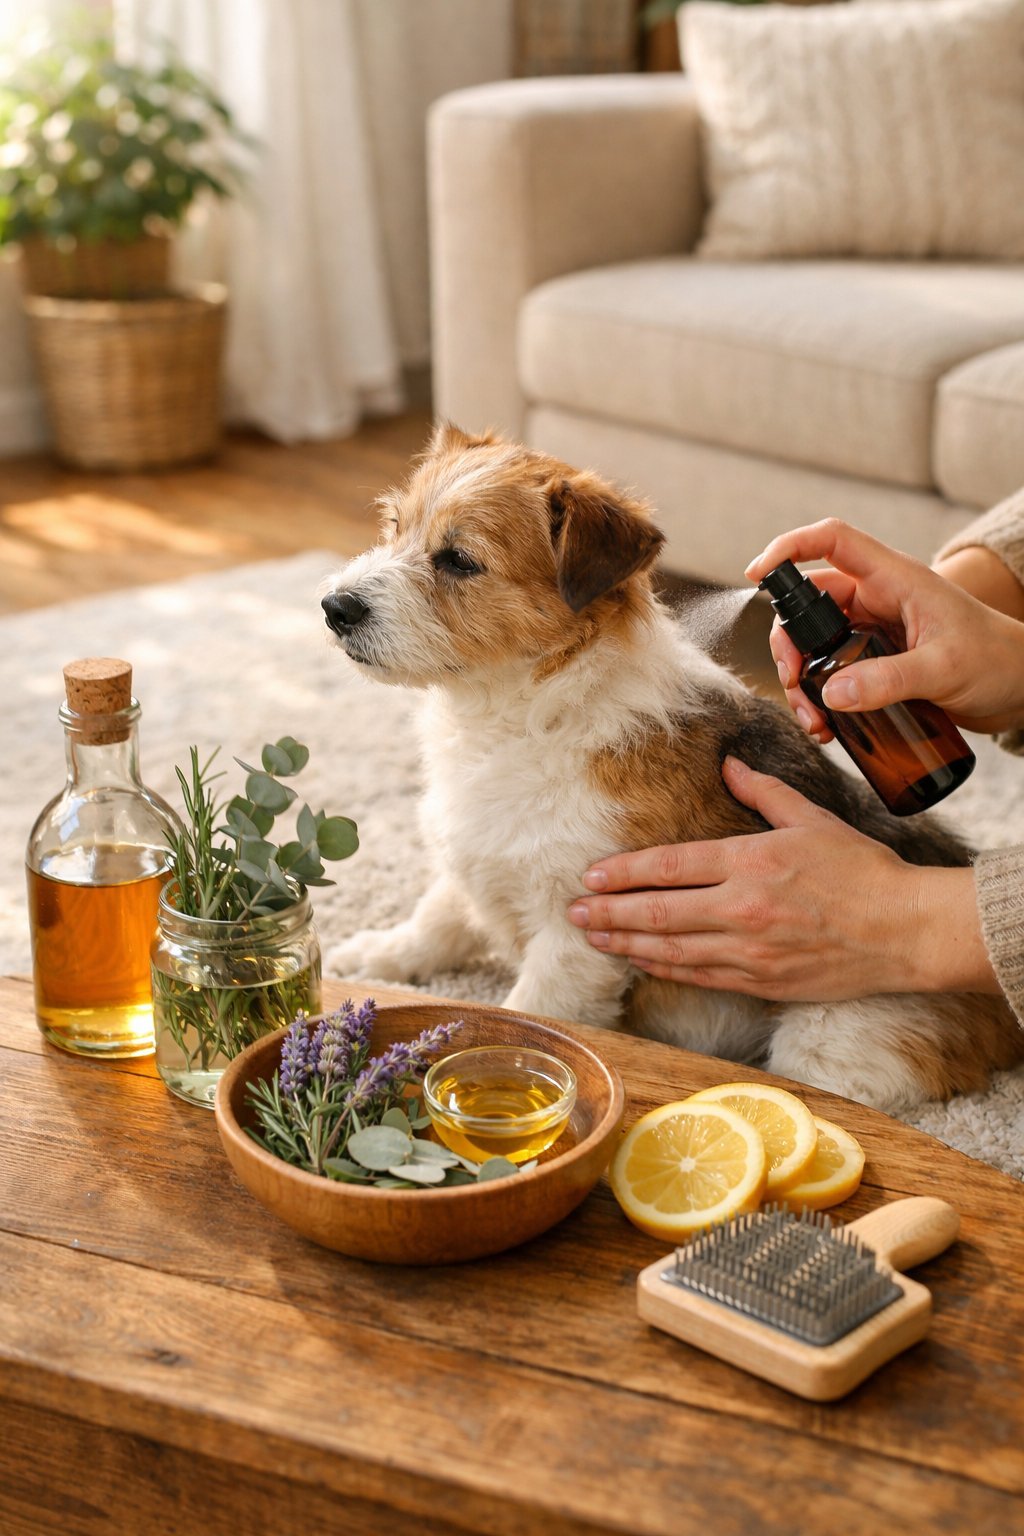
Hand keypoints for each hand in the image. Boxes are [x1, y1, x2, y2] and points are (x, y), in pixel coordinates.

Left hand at [566, 758, 997, 1000]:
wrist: (905, 931)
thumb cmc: (861, 871)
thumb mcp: (811, 818)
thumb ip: (762, 791)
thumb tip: (727, 763)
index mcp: (750, 861)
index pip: (668, 866)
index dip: (623, 873)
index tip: (591, 877)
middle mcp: (741, 908)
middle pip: (656, 913)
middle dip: (608, 913)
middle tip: (572, 913)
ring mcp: (749, 951)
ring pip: (669, 950)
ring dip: (625, 944)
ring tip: (592, 938)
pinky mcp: (761, 982)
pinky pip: (698, 976)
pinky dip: (663, 969)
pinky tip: (639, 962)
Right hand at [745, 518, 1023, 737]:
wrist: (1023, 688)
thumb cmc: (998, 661)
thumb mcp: (944, 669)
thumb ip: (888, 681)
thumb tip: (831, 695)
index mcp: (894, 579)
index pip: (832, 542)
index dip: (790, 548)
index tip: (757, 574)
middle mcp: (879, 600)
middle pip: (810, 607)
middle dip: (790, 646)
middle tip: (794, 683)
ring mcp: (875, 632)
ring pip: (817, 646)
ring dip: (802, 680)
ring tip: (812, 720)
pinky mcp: (877, 664)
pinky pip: (833, 673)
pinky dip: (820, 698)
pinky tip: (826, 727)